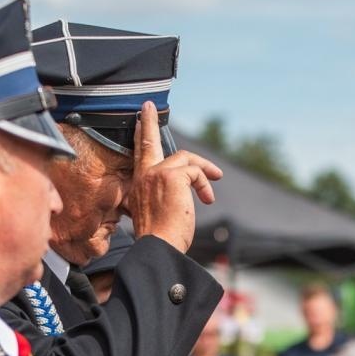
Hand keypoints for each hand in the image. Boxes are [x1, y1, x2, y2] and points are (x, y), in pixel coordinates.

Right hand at [127, 102, 223, 253]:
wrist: (158, 248)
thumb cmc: (160, 238)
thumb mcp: (157, 213)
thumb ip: (162, 196)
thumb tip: (183, 189)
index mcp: (138, 185)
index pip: (139, 156)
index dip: (141, 136)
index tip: (140, 120)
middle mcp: (143, 176)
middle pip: (148, 142)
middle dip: (148, 123)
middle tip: (148, 107)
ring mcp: (156, 173)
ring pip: (185, 158)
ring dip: (203, 169)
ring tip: (215, 179)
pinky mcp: (172, 176)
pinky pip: (195, 171)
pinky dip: (205, 183)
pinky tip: (207, 199)